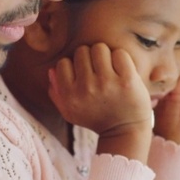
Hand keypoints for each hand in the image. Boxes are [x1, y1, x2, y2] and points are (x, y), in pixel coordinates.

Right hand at [48, 43, 152, 158]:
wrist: (125, 131)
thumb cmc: (96, 119)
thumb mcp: (70, 112)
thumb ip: (56, 92)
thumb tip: (52, 69)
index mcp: (70, 97)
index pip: (63, 63)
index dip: (73, 66)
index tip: (82, 75)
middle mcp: (87, 89)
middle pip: (81, 51)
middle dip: (89, 58)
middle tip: (97, 71)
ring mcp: (107, 83)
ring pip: (99, 48)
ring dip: (104, 55)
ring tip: (109, 69)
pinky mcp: (127, 80)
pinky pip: (119, 53)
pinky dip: (121, 59)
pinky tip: (121, 70)